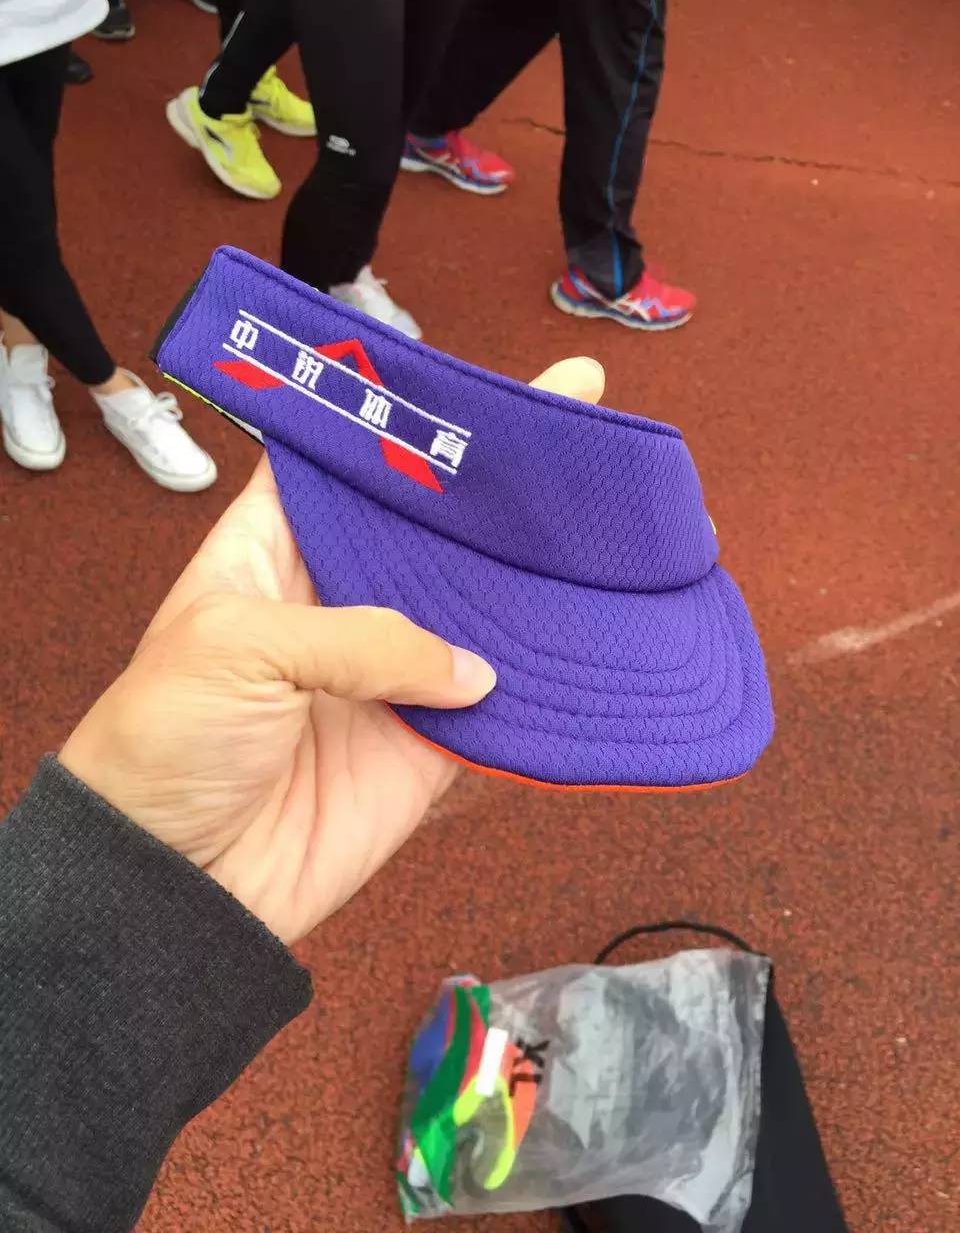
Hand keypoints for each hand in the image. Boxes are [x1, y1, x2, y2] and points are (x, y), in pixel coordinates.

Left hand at [60, 358, 604, 943]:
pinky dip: (544, 687)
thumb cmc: (166, 742)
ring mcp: (389, 676)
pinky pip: (498, 712)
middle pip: (433, 531)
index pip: (350, 466)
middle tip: (577, 438)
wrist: (175, 884)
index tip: (480, 392)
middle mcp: (343, 602)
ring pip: (480, 614)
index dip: (408, 428)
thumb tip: (474, 670)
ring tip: (608, 528)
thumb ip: (364, 636)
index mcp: (276, 551)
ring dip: (535, 582)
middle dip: (496, 494)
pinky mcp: (424, 748)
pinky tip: (598, 634)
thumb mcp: (238, 647)